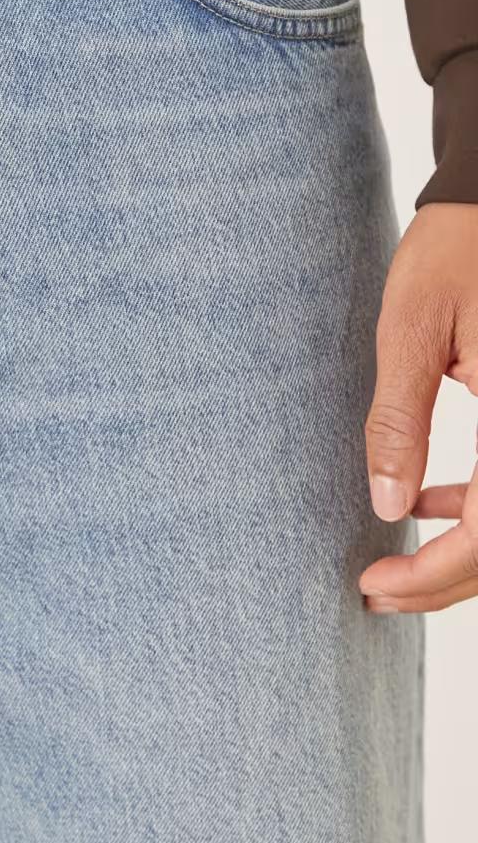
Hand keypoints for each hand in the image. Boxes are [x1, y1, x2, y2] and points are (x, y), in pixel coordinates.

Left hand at [360, 201, 477, 613]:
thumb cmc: (452, 251)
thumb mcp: (411, 330)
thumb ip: (401, 420)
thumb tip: (387, 505)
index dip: (437, 574)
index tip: (376, 583)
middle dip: (448, 581)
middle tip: (376, 592)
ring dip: (466, 554)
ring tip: (395, 565)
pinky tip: (430, 504)